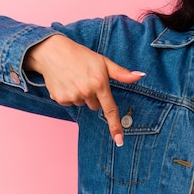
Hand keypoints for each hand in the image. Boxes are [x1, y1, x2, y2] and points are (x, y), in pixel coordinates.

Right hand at [24, 35, 144, 145]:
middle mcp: (86, 92)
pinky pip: (70, 103)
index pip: (110, 109)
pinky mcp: (59, 98)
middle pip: (96, 106)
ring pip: (82, 104)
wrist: (52, 52)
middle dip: (94, 97)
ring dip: (81, 95)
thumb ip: (121, 73)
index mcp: (99, 83)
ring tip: (75, 79)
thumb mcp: (103, 62)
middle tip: (87, 80)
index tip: (119, 141)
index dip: (115, 126)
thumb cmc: (81, 56)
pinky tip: (66, 82)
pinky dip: (69, 95)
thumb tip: (140, 76)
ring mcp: (72, 96)